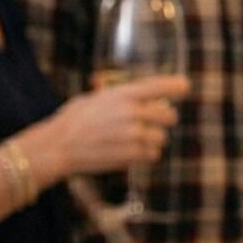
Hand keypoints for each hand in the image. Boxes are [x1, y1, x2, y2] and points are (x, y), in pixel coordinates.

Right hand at [38, 75, 187, 180]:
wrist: (58, 146)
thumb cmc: (73, 120)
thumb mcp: (94, 98)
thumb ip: (119, 97)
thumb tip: (140, 98)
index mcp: (122, 94)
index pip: (159, 86)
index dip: (177, 86)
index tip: (184, 86)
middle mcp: (132, 113)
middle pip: (169, 116)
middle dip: (164, 120)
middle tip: (153, 123)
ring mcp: (134, 136)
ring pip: (162, 138)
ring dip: (153, 140)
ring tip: (133, 140)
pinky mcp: (132, 155)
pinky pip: (153, 155)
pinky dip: (146, 155)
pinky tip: (129, 152)